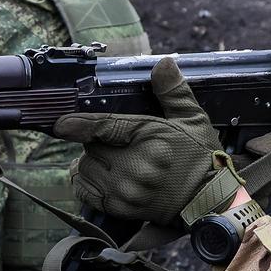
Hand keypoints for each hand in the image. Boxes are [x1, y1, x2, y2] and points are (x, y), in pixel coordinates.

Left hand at [51, 56, 239, 224]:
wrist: (209, 201)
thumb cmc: (201, 158)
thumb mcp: (193, 120)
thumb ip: (173, 92)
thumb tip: (164, 63)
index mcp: (150, 139)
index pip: (104, 127)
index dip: (78, 124)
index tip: (60, 124)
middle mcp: (135, 166)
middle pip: (91, 147)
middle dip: (96, 141)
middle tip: (117, 142)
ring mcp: (126, 190)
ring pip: (85, 168)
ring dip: (91, 161)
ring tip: (113, 159)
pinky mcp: (120, 208)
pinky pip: (86, 190)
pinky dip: (87, 181)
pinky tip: (102, 175)